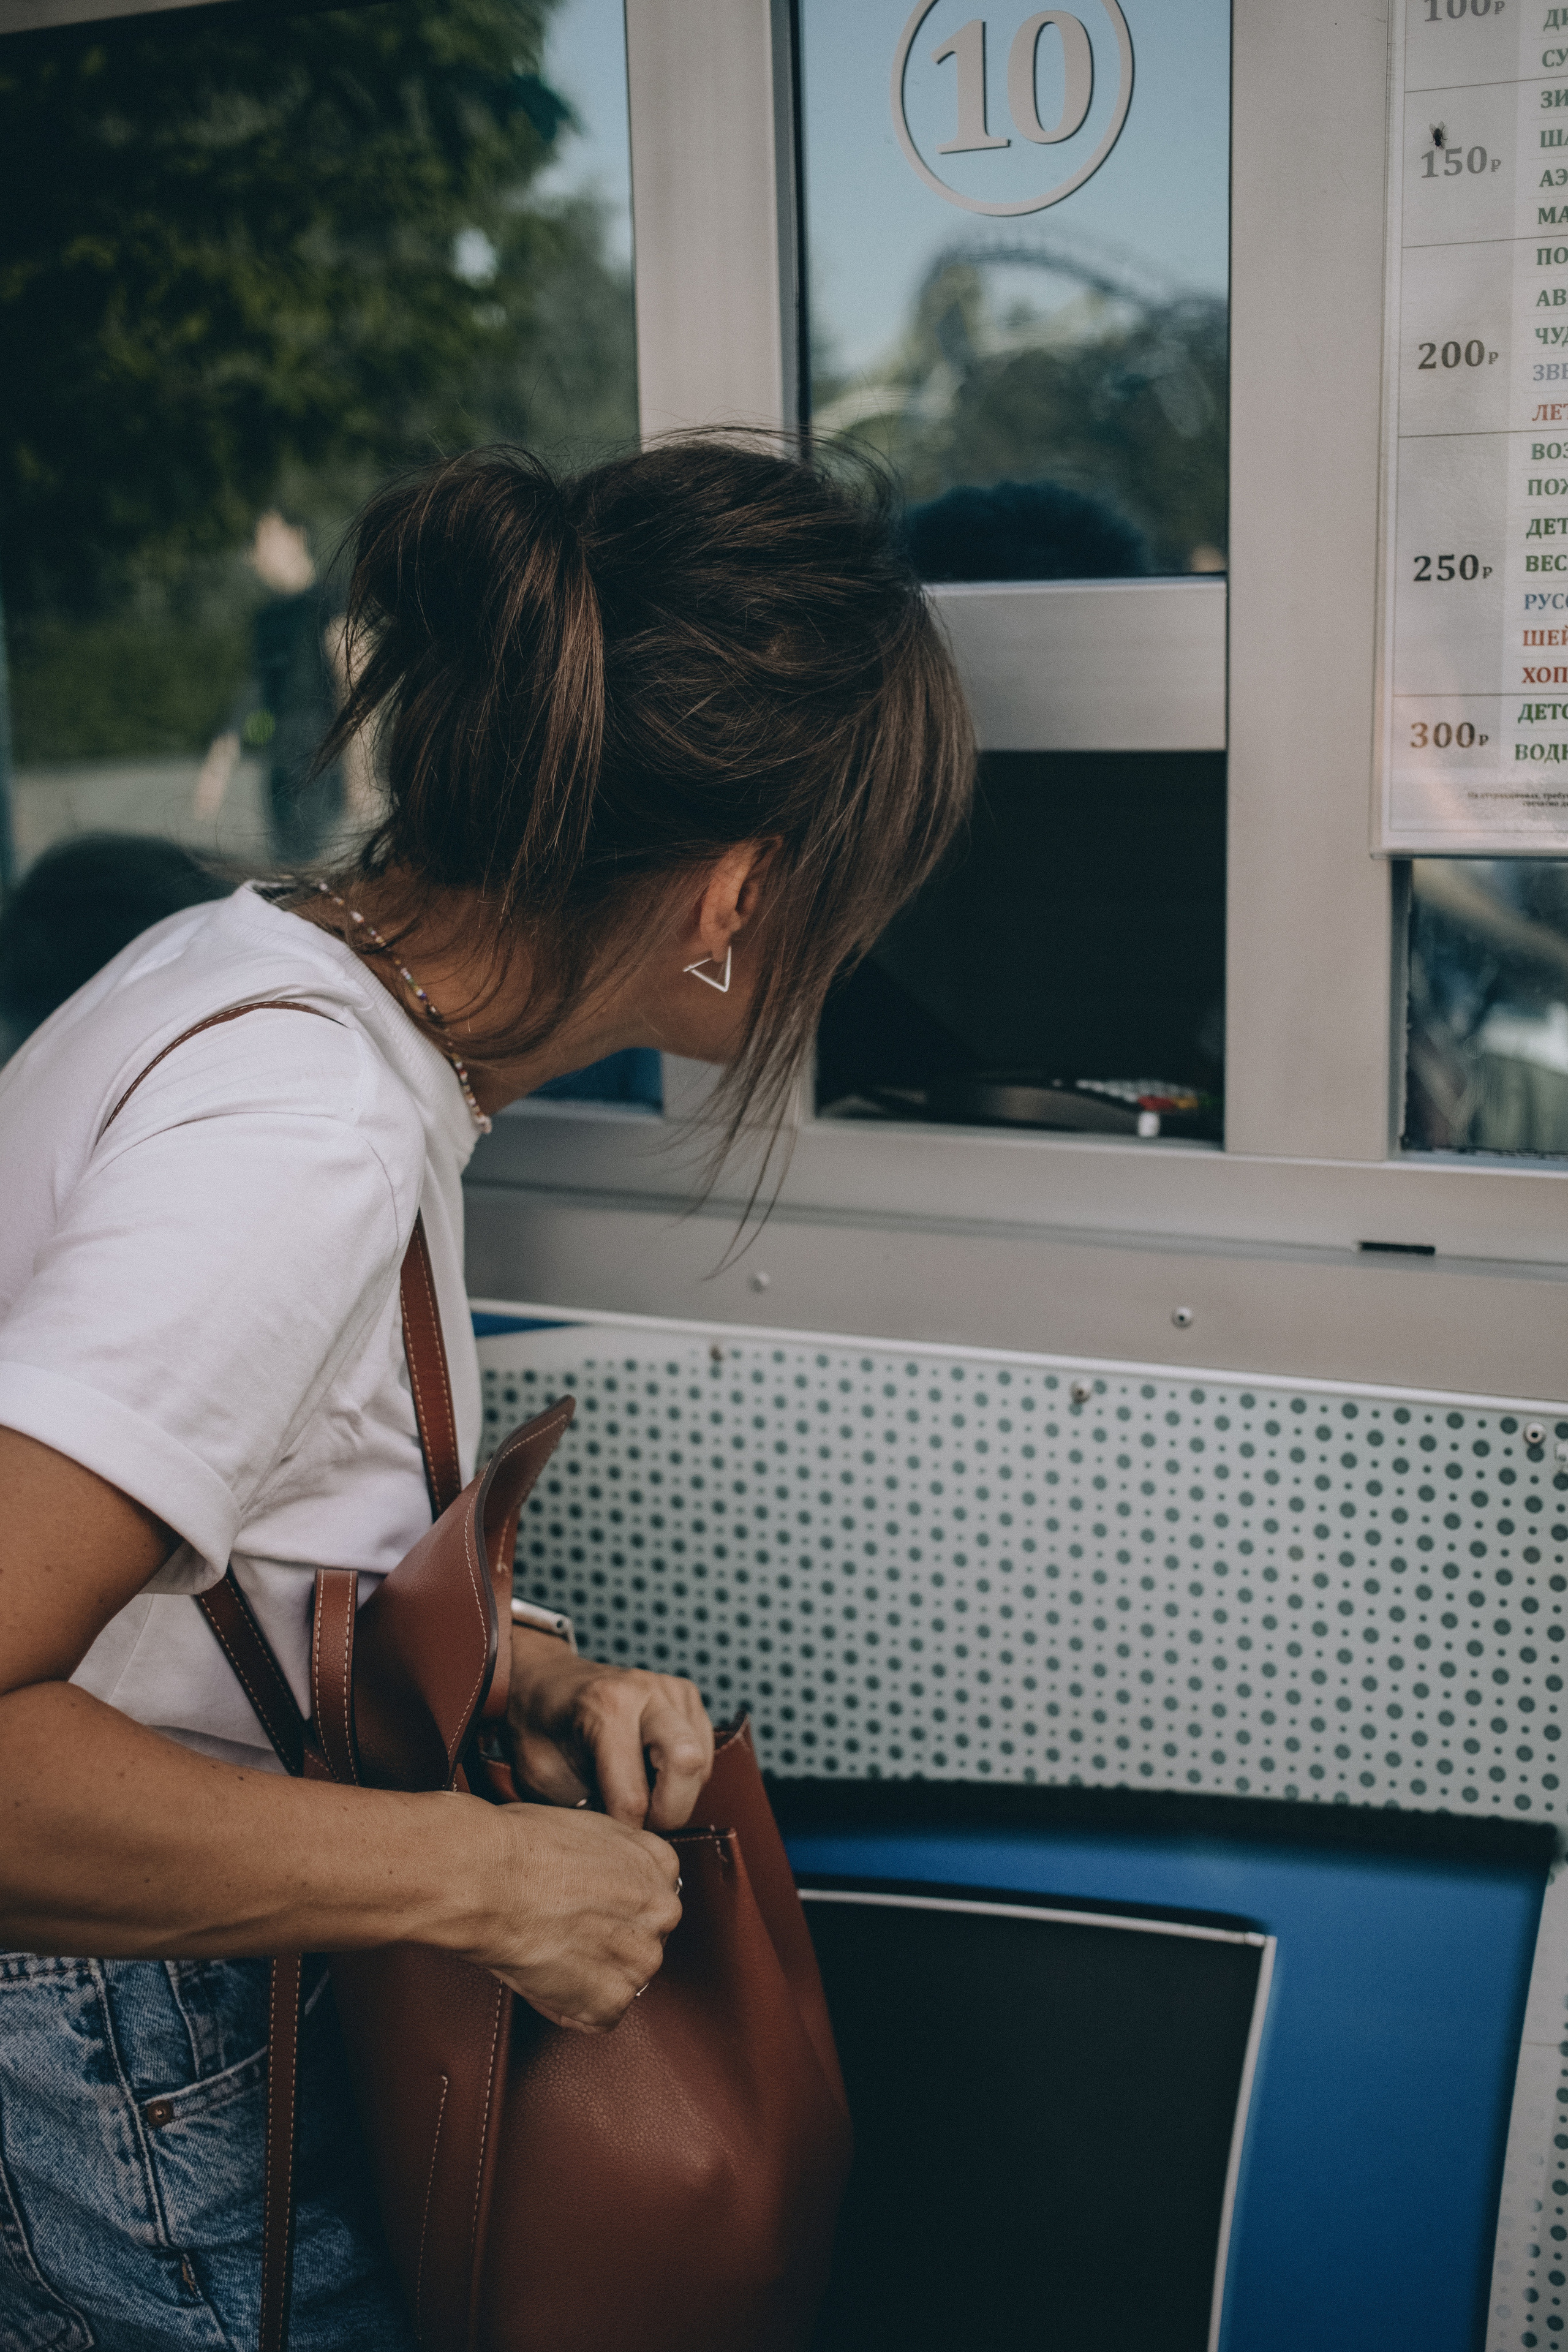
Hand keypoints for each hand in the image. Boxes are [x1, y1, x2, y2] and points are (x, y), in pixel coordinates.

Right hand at [462, 1798, 680, 2032]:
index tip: (582, 1910)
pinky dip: (566, 2007)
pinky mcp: (612, 2001)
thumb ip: (615, 1860)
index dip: (609, 1910)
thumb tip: (603, 1877)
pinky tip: (541, 1976)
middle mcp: (663, 1911)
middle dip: (604, 1945)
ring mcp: (642, 1960)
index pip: (647, 1900)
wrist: (491, 1878)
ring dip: (586, 1978)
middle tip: (560, 1934)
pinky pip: (593, 2017)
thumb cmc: (523, 1845)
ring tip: (545, 1952)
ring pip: (619, 1980)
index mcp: (660, 1863)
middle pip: (638, 1941)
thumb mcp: (590, 1830)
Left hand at [507, 1631, 714, 1830]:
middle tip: (636, 1823)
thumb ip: (583, 1811)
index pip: (635, 1796)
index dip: (625, 1832)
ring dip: (676, 1795)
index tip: (609, 1841)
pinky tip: (652, 1776)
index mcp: (606, 1707)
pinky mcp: (689, 1697)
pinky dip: (684, 1778)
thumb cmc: (540, 1733)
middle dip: (667, 1813)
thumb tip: (623, 1845)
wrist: (546, 1685)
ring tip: (638, 1795)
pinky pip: (705, 1753)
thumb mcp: (543, 1777)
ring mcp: (674, 1690)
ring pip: (701, 1765)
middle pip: (687, 1765)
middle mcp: (648, 1691)